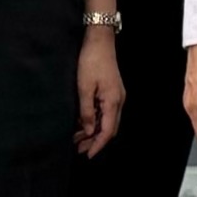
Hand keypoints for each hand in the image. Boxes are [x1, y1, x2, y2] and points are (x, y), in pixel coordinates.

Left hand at [71, 23, 124, 157]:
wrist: (100, 41)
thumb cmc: (91, 62)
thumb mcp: (84, 88)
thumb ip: (86, 111)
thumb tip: (88, 130)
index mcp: (113, 102)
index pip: (107, 132)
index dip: (98, 145)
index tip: (87, 155)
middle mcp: (118, 101)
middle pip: (109, 129)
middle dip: (95, 141)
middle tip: (79, 149)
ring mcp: (117, 96)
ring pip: (107, 121)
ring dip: (94, 131)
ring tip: (77, 139)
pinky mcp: (112, 91)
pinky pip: (105, 112)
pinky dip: (95, 120)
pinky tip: (83, 123)